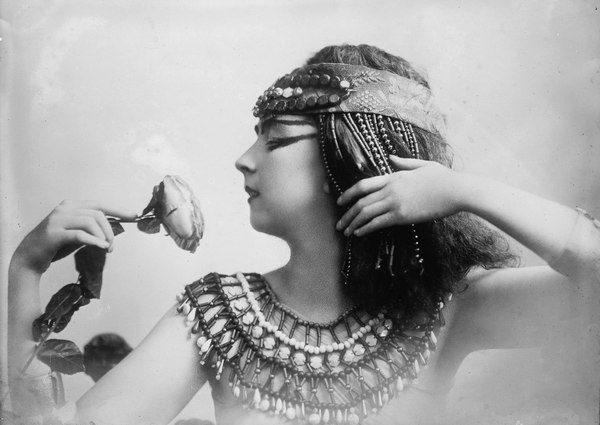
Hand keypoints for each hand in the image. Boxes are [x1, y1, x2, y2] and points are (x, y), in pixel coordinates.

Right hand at [13, 200, 136, 273]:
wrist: (29, 258)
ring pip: (90, 222)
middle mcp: (65, 209)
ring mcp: (58, 219)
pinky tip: (101, 247)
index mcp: (71, 206)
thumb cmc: (56, 245)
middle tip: (112, 246)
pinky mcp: (53, 233)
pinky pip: (79, 234)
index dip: (118, 210)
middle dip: (110, 230)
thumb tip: (116, 228)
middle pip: (97, 214)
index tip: (134, 216)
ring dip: (103, 236)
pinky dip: (94, 241)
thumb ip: (93, 228)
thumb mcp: (78, 233)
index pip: (100, 204)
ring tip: (106, 248)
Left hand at [336, 156, 463, 235]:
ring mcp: (395, 202)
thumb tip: (390, 158)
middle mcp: (390, 189)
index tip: (339, 201)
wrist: (456, 190)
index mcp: (393, 176)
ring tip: (346, 232)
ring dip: (353, 224)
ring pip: (366, 213)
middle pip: (360, 202)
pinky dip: (366, 229)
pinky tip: (359, 234)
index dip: (348, 193)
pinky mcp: (402, 215)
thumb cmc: (443, 178)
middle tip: (339, 224)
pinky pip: (378, 223)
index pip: (363, 185)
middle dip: (347, 214)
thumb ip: (404, 162)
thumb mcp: (422, 165)